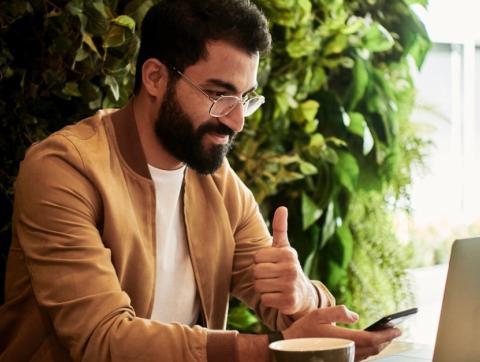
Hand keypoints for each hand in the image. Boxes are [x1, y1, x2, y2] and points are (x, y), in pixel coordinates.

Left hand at [253, 206, 316, 315]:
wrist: (303, 294)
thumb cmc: (287, 266)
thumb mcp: (284, 247)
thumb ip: (280, 228)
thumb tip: (282, 207)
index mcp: (288, 254)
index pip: (257, 257)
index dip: (260, 262)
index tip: (271, 263)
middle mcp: (291, 269)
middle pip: (256, 272)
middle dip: (260, 275)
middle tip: (271, 276)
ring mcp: (291, 286)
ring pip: (258, 286)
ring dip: (263, 288)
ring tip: (274, 286)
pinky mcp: (289, 302)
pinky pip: (265, 300)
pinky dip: (268, 300)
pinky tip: (278, 296)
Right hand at [282, 305, 401, 360]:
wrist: (290, 348)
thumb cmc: (303, 329)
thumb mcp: (319, 313)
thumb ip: (338, 311)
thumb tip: (356, 316)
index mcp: (342, 339)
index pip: (371, 339)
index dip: (386, 334)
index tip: (397, 329)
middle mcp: (345, 352)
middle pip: (373, 349)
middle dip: (386, 340)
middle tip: (395, 331)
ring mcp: (343, 358)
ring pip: (368, 355)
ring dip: (379, 346)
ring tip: (385, 336)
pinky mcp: (340, 360)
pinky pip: (360, 358)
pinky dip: (369, 351)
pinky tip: (370, 344)